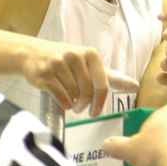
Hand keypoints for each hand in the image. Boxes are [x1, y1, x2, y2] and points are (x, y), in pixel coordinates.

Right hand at [19, 40, 138, 115]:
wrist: (32, 53)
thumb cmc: (66, 60)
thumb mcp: (88, 63)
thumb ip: (110, 76)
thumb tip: (135, 86)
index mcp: (90, 54)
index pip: (103, 83)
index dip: (101, 101)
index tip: (97, 112)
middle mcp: (75, 56)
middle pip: (87, 91)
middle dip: (86, 105)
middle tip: (83, 110)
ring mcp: (58, 64)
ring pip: (73, 95)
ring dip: (74, 104)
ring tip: (72, 101)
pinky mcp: (45, 74)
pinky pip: (60, 96)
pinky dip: (63, 104)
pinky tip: (63, 101)